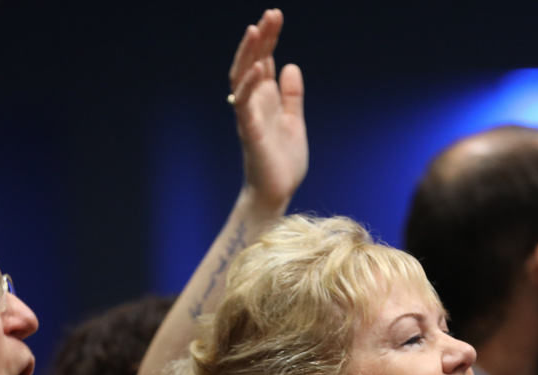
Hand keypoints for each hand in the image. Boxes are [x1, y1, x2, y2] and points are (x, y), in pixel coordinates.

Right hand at [230, 9, 306, 211]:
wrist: (276, 193)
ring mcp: (250, 116)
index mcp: (267, 99)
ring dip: (249, 54)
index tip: (276, 16)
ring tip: (256, 30)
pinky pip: (245, 104)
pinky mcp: (250, 132)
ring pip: (243, 77)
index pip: (265, 61)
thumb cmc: (282, 162)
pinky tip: (260, 67)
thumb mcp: (294, 122)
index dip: (269, 39)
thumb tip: (292, 66)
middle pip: (253, 62)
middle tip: (271, 14)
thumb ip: (292, 96)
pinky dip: (251, 85)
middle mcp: (255, 103)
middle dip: (261, 38)